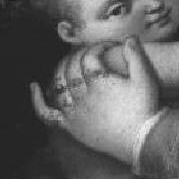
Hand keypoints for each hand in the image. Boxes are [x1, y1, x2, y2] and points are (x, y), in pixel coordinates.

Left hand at [32, 38, 158, 164]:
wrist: (142, 140)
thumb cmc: (145, 109)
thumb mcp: (145, 78)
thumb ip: (135, 55)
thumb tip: (128, 37)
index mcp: (99, 82)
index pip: (89, 56)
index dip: (97, 48)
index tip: (107, 47)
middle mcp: (83, 96)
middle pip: (71, 68)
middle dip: (78, 56)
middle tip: (89, 54)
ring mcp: (74, 112)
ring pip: (58, 85)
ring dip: (60, 71)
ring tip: (67, 64)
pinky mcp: (71, 127)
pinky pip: (47, 114)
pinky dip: (38, 101)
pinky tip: (34, 88)